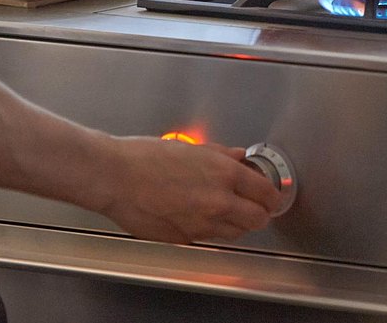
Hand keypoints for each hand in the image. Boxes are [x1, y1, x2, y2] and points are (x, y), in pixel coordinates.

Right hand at [95, 137, 281, 243]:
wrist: (114, 177)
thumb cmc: (144, 158)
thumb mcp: (190, 147)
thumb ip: (221, 154)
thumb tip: (239, 157)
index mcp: (223, 173)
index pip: (266, 192)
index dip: (271, 195)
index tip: (270, 194)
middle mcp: (218, 202)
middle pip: (258, 219)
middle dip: (259, 212)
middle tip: (254, 205)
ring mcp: (202, 224)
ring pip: (236, 232)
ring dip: (238, 223)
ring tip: (227, 210)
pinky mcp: (185, 239)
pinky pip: (210, 237)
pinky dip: (212, 229)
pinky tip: (199, 215)